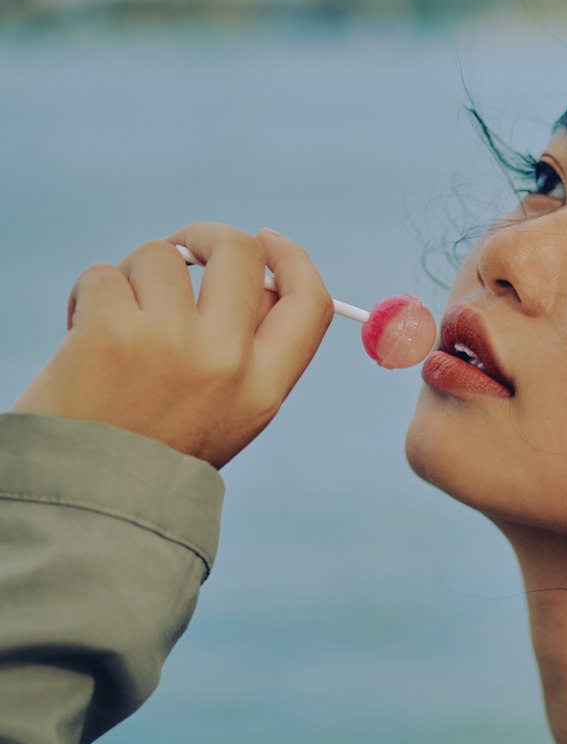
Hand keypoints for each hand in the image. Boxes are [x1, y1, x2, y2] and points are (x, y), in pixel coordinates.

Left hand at [10, 223, 334, 469]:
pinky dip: (86, 298)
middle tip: (179, 250)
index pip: (310, 302)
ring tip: (114, 326)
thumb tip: (248, 269)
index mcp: (262, 391)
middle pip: (240, 254)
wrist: (80, 505)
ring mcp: (170, 342)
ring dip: (131, 280)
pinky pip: (103, 277)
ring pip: (161, 259)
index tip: (267, 239)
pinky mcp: (112, 330)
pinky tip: (80, 336)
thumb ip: (244, 349)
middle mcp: (226, 362)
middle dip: (205, 238)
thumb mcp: (223, 415)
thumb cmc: (146, 457)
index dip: (293, 259)